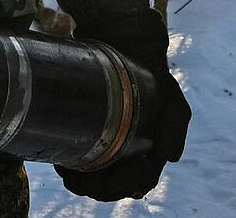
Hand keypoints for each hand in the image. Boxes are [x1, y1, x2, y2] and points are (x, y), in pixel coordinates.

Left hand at [57, 9, 191, 200]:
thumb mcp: (172, 97)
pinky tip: (60, 158)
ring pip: (93, 177)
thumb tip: (171, 157)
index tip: (101, 182)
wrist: (129, 48)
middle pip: (111, 186)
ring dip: (78, 180)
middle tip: (72, 177)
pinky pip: (81, 159)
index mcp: (151, 153)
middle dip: (92, 187)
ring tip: (63, 168)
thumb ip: (175, 125)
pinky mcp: (93, 133)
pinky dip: (70, 164)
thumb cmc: (154, 76)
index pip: (137, 183)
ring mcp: (111, 145)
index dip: (119, 187)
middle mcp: (131, 154)